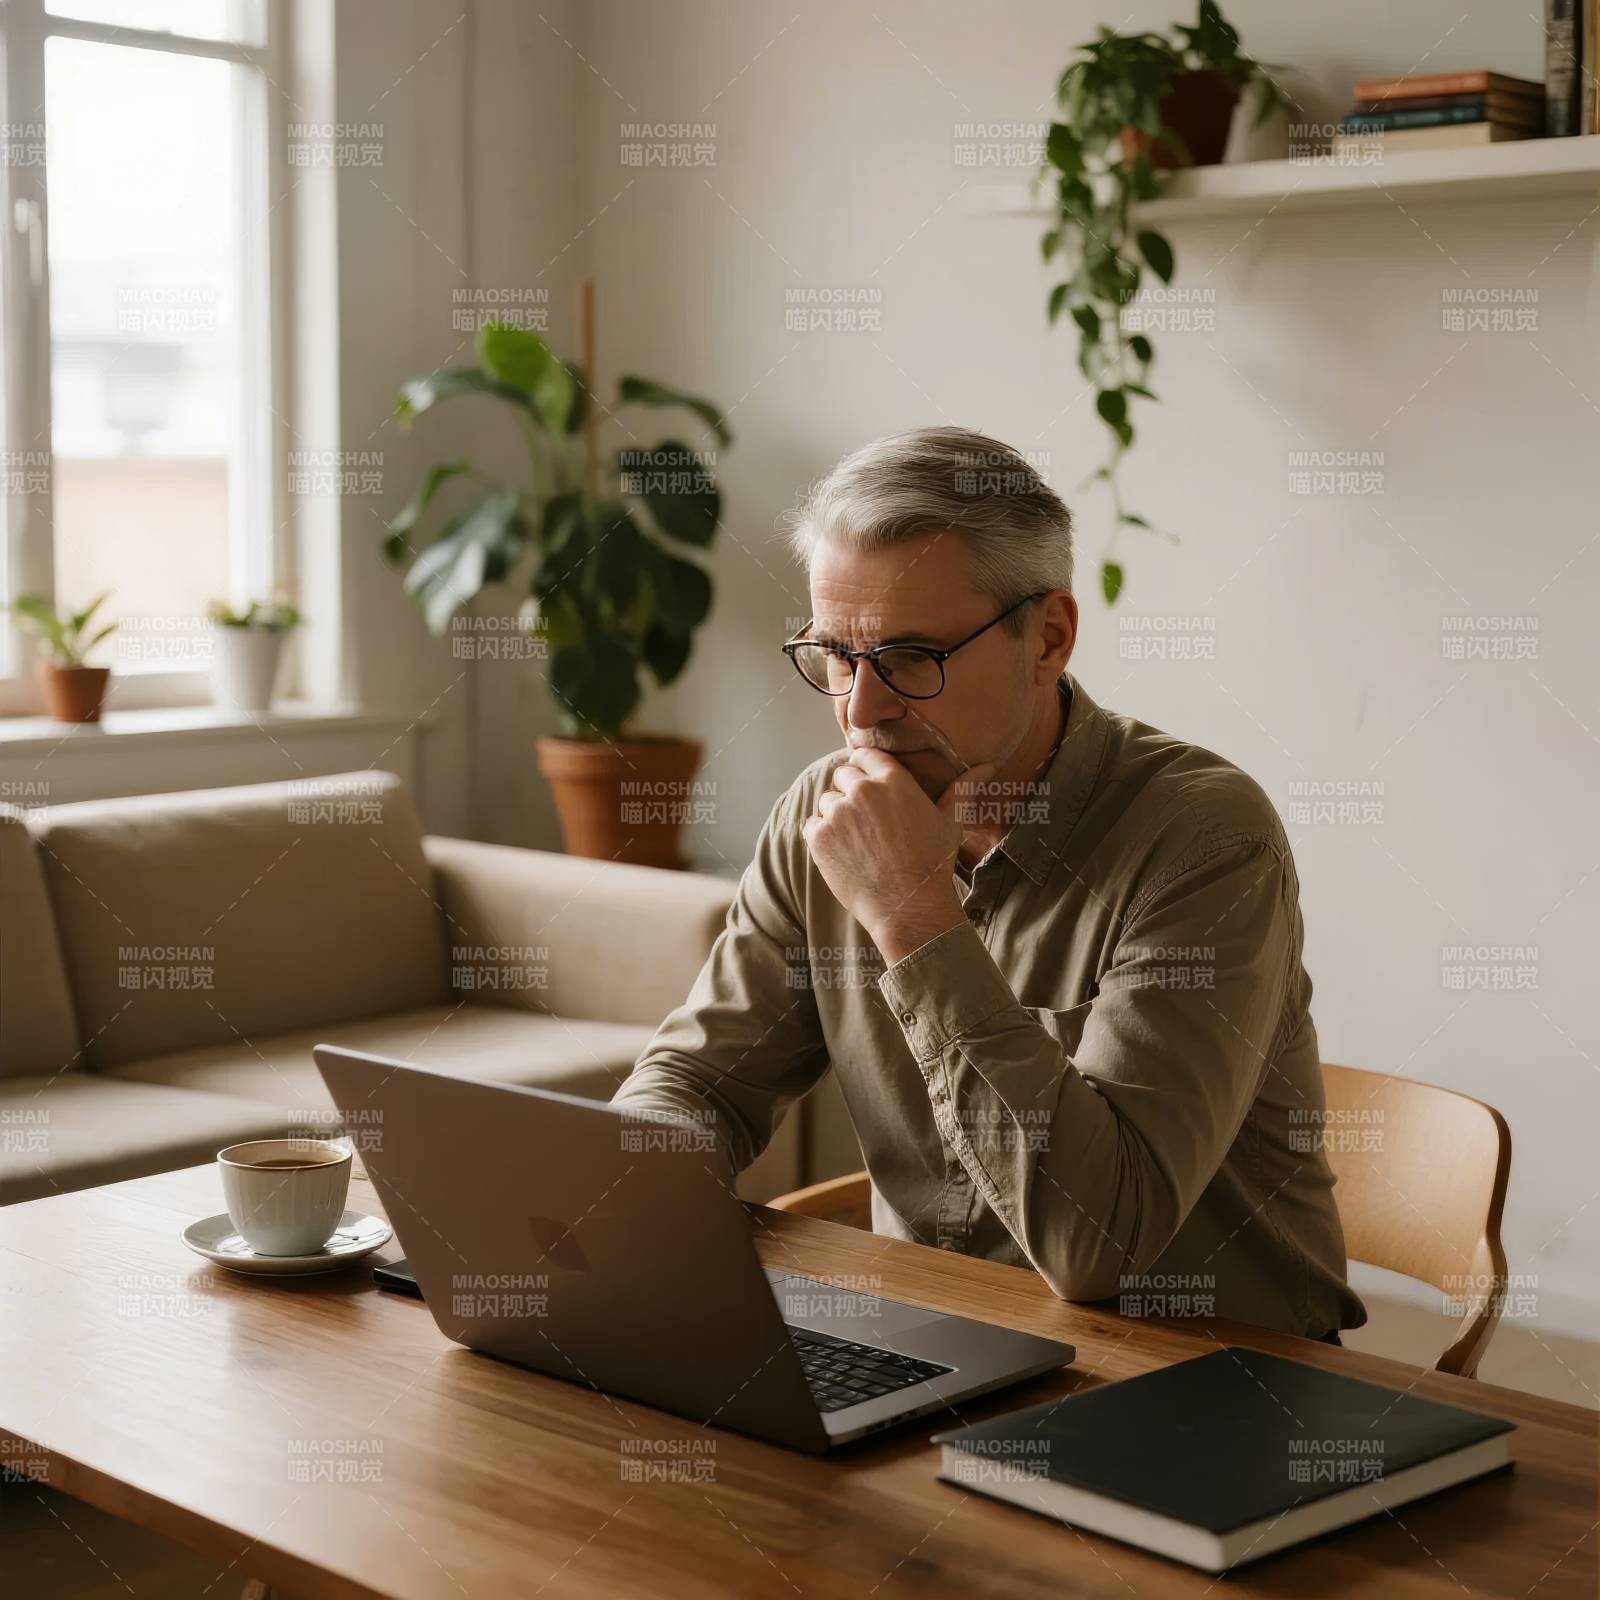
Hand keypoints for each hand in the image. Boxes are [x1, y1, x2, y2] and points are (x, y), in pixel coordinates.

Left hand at [801, 748, 994, 963]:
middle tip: (867, 822)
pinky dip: (821, 836)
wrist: (908, 906)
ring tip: (858, 841)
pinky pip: (811, 825)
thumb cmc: (932, 864)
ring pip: (826, 801)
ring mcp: (837, 813)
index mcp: (892, 780)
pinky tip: (844, 852)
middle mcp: (862, 791)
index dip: (865, 769)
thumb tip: (987, 767)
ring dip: (836, 815)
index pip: (864, 755)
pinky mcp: (819, 837)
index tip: (869, 787)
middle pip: (842, 776)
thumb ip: (961, 788)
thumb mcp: (950, 821)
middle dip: (850, 792)